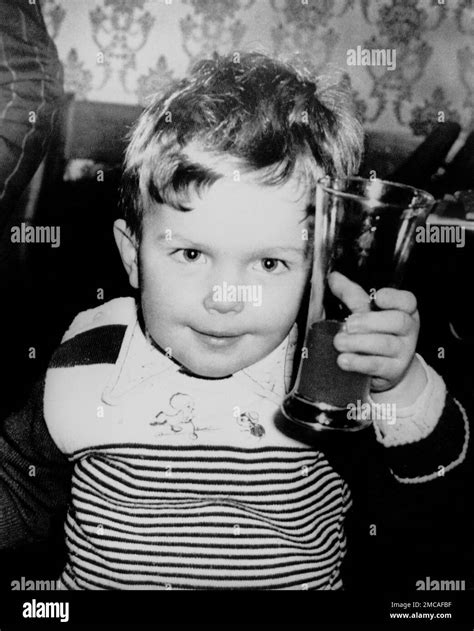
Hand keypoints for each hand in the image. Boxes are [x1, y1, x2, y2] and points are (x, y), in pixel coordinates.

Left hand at [328, 271, 425, 402]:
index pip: (407, 301)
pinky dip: (358, 362)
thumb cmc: (376, 334)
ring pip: (385, 344)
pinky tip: (343, 359)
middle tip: (349, 324)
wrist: (386, 369)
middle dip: (370, 322)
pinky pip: (377, 365)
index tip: (377, 297)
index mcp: (405, 310)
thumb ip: (352, 295)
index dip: (394, 298)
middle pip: (397, 322)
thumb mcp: (368, 312)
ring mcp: (404, 352)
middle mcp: (408, 330)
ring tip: (339, 342)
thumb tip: (333, 277)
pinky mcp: (394, 371)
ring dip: (359, 343)